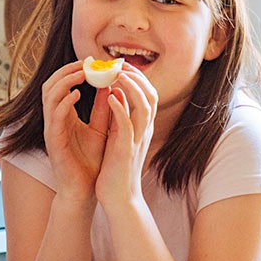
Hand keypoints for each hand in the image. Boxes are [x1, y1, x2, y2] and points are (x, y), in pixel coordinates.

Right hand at [40, 62, 110, 198]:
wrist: (86, 189)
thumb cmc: (92, 162)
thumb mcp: (101, 129)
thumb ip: (104, 109)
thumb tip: (111, 85)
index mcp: (64, 115)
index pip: (61, 85)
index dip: (73, 71)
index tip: (92, 62)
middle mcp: (54, 119)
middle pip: (50, 85)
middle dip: (66, 70)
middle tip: (86, 62)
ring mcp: (51, 128)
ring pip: (48, 95)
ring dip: (63, 80)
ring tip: (82, 73)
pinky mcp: (53, 139)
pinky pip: (53, 114)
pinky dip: (63, 101)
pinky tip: (77, 93)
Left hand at [94, 65, 156, 208]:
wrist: (118, 197)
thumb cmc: (116, 167)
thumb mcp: (119, 137)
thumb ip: (120, 117)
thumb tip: (116, 93)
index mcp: (142, 127)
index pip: (148, 95)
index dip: (137, 78)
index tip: (121, 65)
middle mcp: (143, 131)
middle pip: (150, 95)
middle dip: (137, 76)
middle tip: (119, 63)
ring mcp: (137, 139)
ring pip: (143, 106)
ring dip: (130, 86)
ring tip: (115, 73)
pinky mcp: (126, 149)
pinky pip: (127, 124)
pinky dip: (120, 108)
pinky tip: (110, 96)